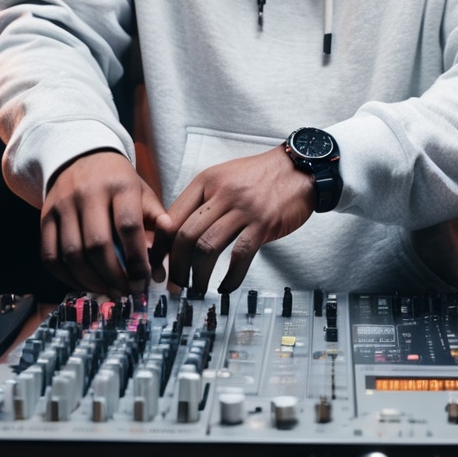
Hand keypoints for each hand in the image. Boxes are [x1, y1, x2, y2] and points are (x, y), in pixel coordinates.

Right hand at [41, 151, 171, 295]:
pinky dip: (67, 278)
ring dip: (92, 281)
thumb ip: (157, 228)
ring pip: (72, 254)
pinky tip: (85, 284)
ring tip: (108, 292)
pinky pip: (50, 256)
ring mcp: (62, 204)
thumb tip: (161, 270)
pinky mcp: (44, 216)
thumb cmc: (119, 183)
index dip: (137, 260)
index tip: (144, 282)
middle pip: (97, 244)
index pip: (128, 227)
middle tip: (127, 292)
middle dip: (114, 276)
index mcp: (120, 184)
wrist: (81, 156)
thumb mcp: (143, 194)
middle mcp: (88, 192)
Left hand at [153, 147, 315, 296]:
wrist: (299, 168)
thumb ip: (202, 201)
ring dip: (198, 275)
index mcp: (206, 181)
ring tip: (197, 288)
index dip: (162, 246)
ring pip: (208, 247)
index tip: (159, 264)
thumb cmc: (259, 176)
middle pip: (186, 235)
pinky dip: (230, 277)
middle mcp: (222, 193)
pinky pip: (240, 256)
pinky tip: (225, 287)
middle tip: (175, 284)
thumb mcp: (224, 178)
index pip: (172, 217)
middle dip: (176, 266)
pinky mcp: (263, 223)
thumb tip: (178, 234)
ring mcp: (243, 208)